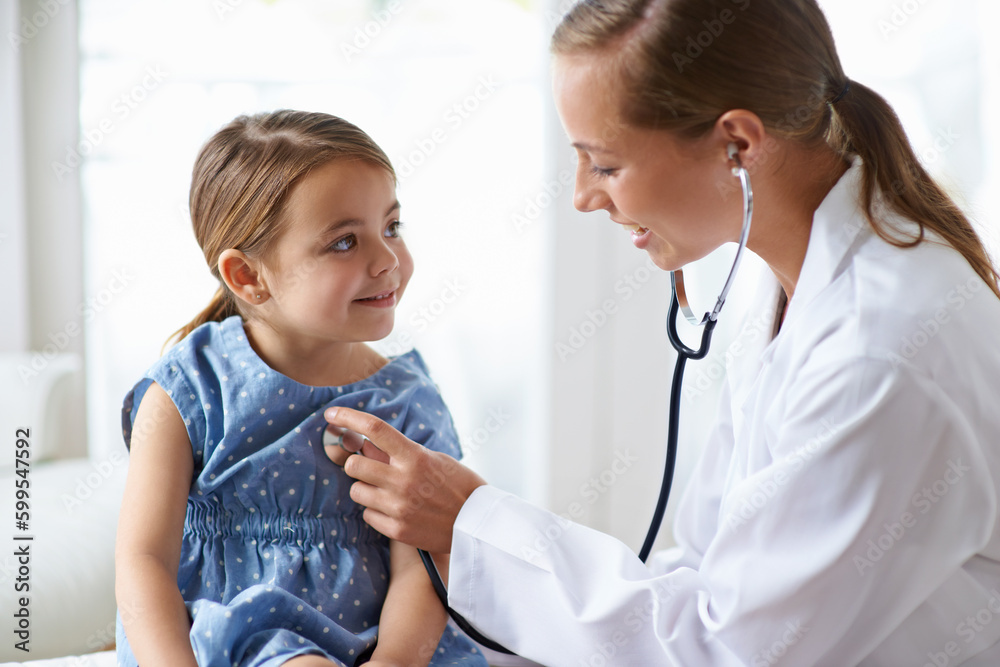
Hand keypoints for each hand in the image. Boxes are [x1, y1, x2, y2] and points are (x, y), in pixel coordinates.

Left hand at [324, 407, 486, 552]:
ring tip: (387, 491)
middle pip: (354, 464)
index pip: (375, 429)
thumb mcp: (433, 459)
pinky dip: (376, 511)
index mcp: (415, 456)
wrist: (476, 524)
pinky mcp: (396, 529)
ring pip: (356, 491)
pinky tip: (396, 510)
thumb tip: (367, 445)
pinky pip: (367, 515)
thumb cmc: (457, 485)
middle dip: (356, 464)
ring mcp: (398, 506)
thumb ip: (400, 453)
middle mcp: (403, 480)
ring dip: (365, 489)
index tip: (332, 413)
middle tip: (370, 468)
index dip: (348, 416)